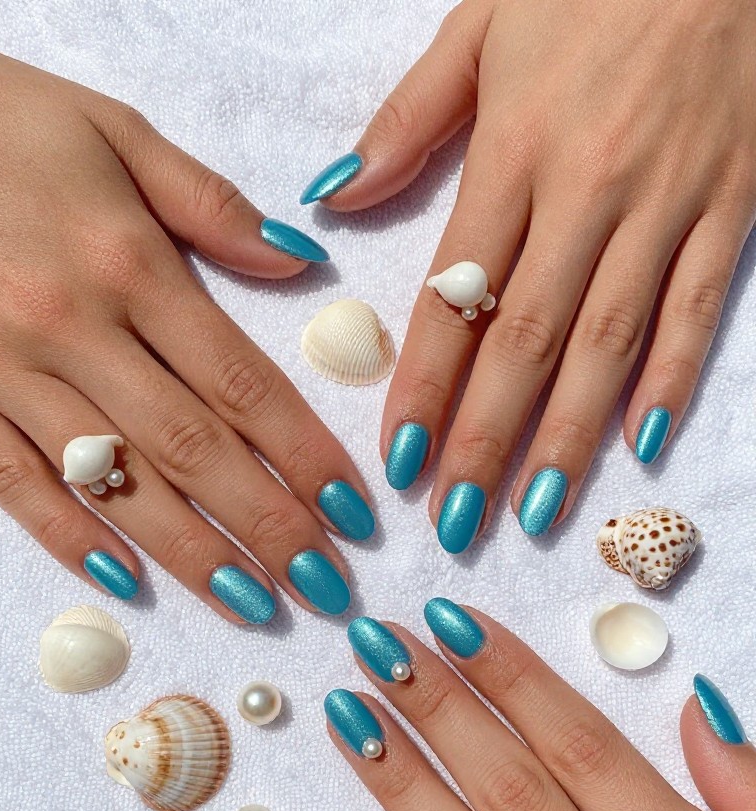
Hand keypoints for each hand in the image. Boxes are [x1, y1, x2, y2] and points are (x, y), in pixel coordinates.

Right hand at [0, 51, 373, 620]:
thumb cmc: (2, 127)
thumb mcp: (115, 133)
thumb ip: (211, 204)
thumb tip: (300, 261)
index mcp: (130, 265)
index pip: (241, 383)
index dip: (305, 454)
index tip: (354, 514)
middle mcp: (74, 330)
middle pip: (193, 448)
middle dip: (267, 525)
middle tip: (325, 589)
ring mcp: (6, 372)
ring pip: (115, 481)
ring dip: (190, 553)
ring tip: (254, 608)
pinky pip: (12, 483)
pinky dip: (69, 535)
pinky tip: (125, 582)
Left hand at [302, 0, 755, 545]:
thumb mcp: (482, 27)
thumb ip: (407, 122)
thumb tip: (334, 197)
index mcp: (515, 153)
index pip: (456, 299)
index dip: (425, 388)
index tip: (399, 462)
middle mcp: (587, 192)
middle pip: (526, 341)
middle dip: (487, 440)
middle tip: (457, 521)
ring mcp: (667, 204)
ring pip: (609, 342)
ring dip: (569, 435)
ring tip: (535, 510)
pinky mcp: (733, 205)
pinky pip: (700, 307)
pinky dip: (674, 377)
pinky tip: (641, 445)